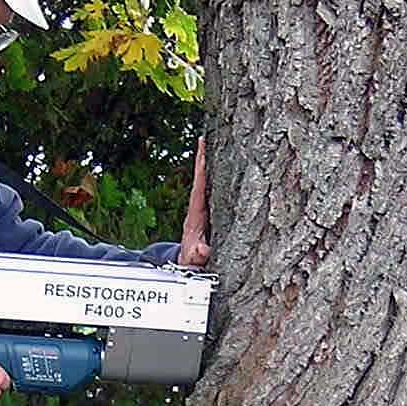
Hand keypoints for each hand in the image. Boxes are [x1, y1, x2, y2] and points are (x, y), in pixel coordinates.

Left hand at [177, 136, 210, 268]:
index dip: (201, 169)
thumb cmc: (192, 262)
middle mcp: (197, 209)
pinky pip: (210, 191)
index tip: (202, 151)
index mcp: (195, 216)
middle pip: (200, 180)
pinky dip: (213, 178)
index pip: (198, 187)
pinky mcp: (207, 213)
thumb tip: (202, 250)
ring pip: (205, 184)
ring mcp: (201, 210)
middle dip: (202, 160)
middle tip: (204, 139)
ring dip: (207, 167)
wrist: (188, 266)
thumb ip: (198, 255)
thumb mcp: (195, 260)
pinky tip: (218, 168)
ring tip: (209, 147)